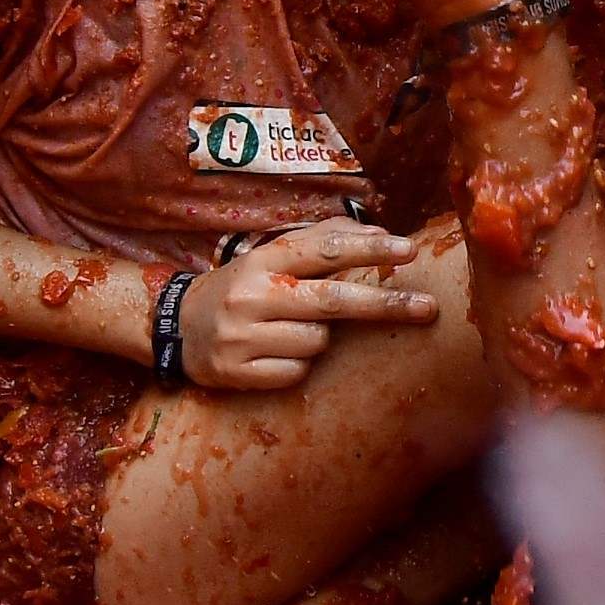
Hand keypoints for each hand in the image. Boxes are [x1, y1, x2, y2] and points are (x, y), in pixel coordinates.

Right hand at [178, 221, 437, 389]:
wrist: (176, 328)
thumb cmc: (243, 287)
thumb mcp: (272, 257)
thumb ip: (322, 241)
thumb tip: (380, 232)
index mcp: (263, 260)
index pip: (323, 250)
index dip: (369, 249)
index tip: (409, 250)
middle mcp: (251, 295)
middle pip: (332, 301)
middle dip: (384, 304)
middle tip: (428, 307)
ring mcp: (241, 336)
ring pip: (317, 342)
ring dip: (320, 339)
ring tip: (290, 331)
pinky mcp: (236, 372)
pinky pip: (295, 373)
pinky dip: (296, 366)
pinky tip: (275, 354)